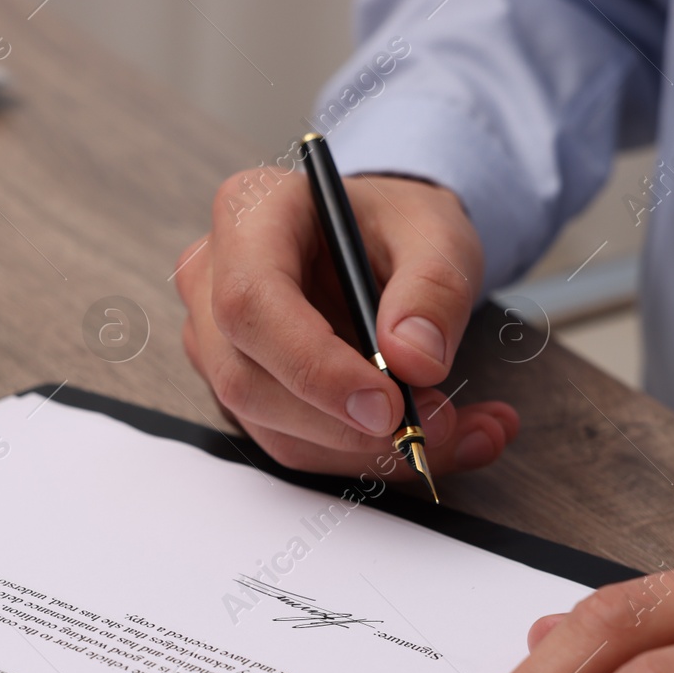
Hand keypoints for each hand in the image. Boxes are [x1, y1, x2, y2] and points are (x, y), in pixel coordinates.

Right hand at [174, 169, 517, 477]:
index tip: (389, 404)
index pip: (251, 305)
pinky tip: (436, 442)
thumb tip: (415, 360)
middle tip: (440, 425)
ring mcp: (219, 345)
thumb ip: (434, 288)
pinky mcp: (246, 392)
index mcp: (247, 216)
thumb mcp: (436, 232)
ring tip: (461, 433)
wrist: (383, 242)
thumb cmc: (395, 225)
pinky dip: (368, 456)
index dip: (315, 367)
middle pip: (249, 381)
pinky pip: (297, 446)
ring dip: (370, 451)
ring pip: (275, 429)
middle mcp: (212, 282)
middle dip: (347, 425)